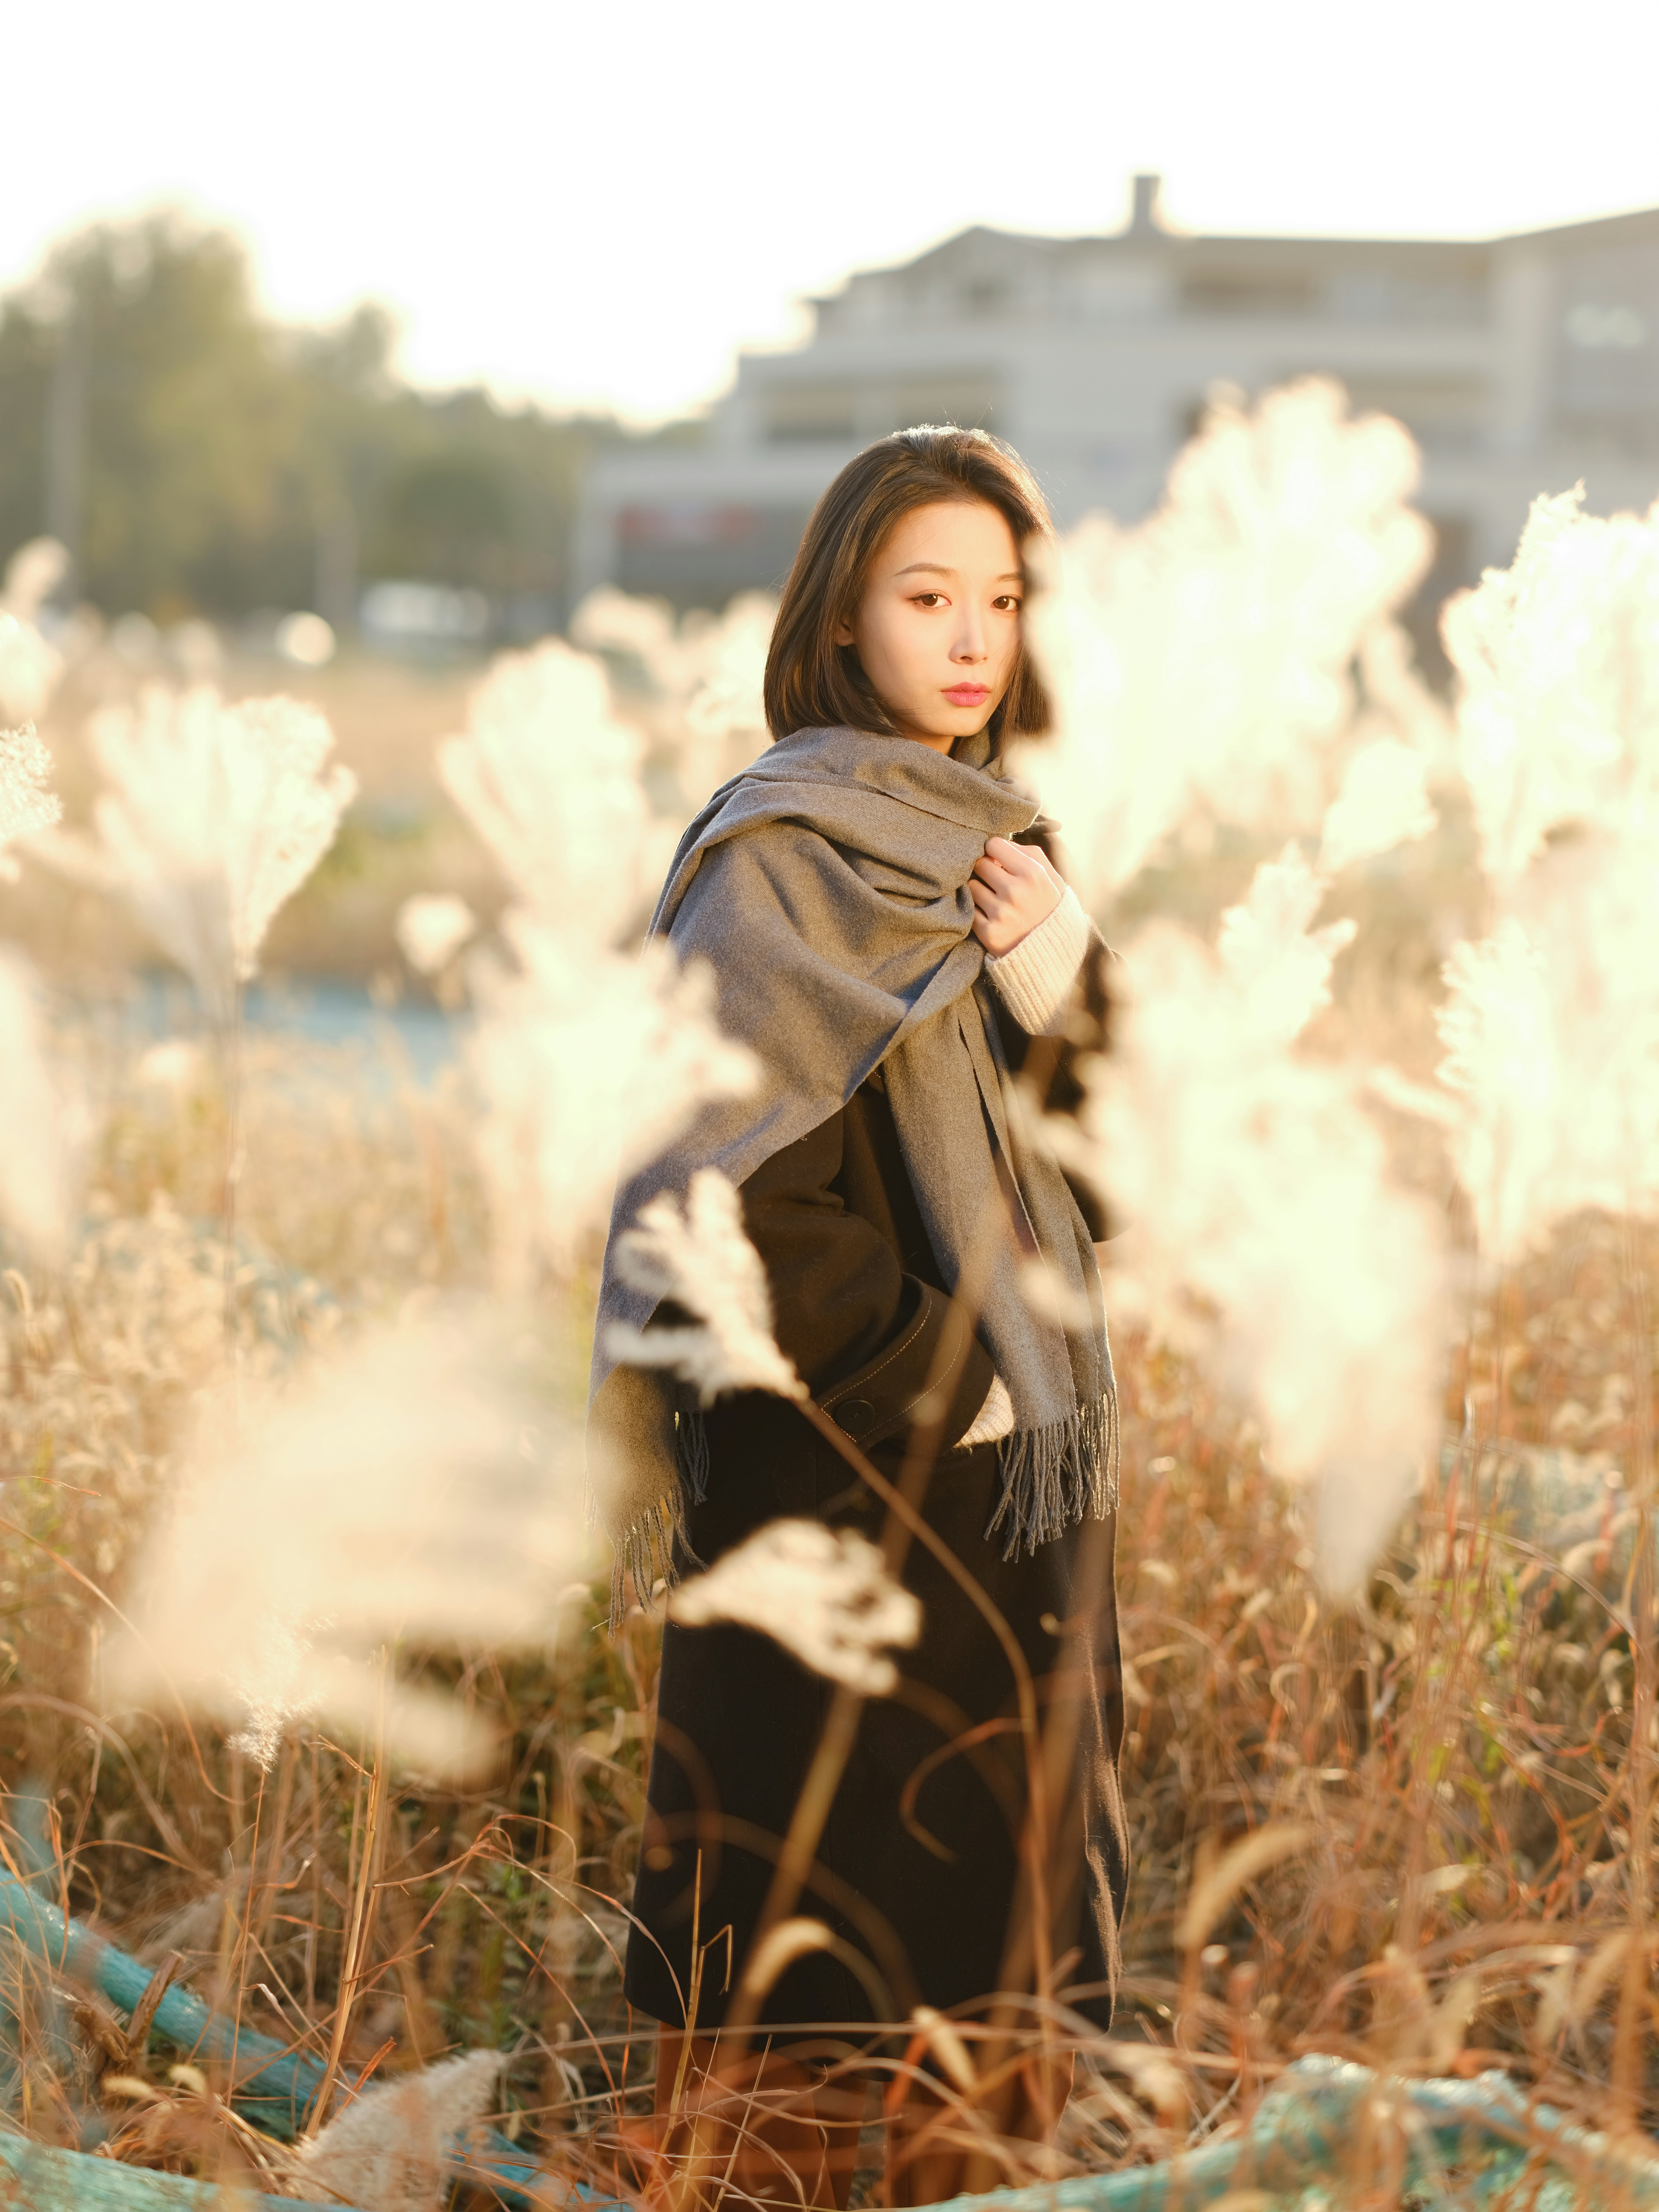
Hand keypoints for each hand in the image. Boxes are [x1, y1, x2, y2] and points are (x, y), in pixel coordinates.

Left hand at [969, 836, 1062, 955]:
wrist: (1053, 952)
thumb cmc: (1050, 908)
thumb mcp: (1052, 878)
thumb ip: (1030, 854)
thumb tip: (1002, 843)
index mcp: (1033, 873)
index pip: (994, 844)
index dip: (994, 850)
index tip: (999, 859)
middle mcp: (1015, 892)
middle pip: (980, 863)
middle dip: (986, 869)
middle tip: (996, 880)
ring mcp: (1000, 913)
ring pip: (971, 886)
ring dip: (980, 889)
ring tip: (995, 898)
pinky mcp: (988, 932)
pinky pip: (969, 909)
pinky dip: (976, 909)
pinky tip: (991, 914)